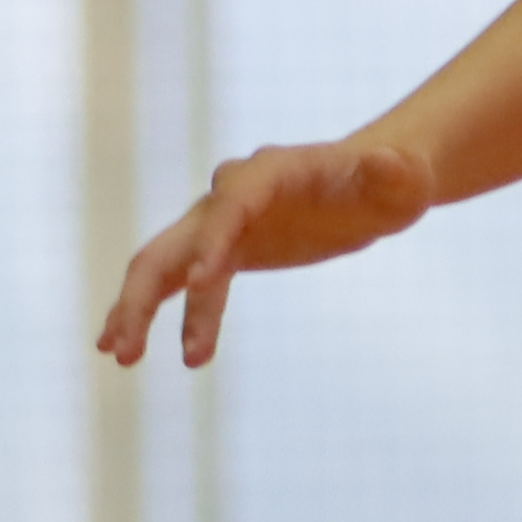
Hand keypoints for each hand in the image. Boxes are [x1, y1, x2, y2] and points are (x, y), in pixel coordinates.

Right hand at [98, 133, 441, 370]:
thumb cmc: (392, 180)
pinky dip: (178, 318)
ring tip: (120, 358)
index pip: (231, 205)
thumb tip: (387, 163)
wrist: (377, 183)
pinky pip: (191, 287)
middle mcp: (231, 194)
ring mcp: (223, 223)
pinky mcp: (228, 250)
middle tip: (125, 342)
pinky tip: (171, 357)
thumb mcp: (401, 180)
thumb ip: (392, 172)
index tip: (199, 282)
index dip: (214, 239)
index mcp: (267, 173)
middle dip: (144, 290)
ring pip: (166, 266)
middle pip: (175, 240)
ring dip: (138, 309)